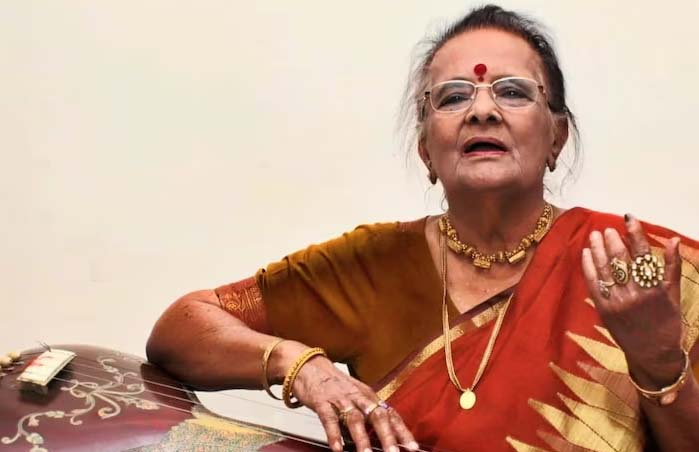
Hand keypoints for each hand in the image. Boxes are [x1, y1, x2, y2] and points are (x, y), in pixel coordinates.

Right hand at [277, 342, 416, 451]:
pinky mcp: (321, 401)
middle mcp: (357, 396)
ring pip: (354, 418)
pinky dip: (334, 434)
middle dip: (387, 436)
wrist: (309, 365)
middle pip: (376, 415)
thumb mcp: (355, 397)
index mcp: (369, 396)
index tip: (413, 447)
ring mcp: (340, 398)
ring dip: (361, 438)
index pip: (390, 414)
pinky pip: (329, 419)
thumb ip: (366, 416)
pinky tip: (337, 448)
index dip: (402, 431)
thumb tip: (380, 440)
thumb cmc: (334, 385)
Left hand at [581, 215, 684, 388]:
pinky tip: (585, 253)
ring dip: (598, 249)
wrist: (653, 354)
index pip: (643, 254)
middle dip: (613, 240)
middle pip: (621, 260)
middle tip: (607, 228)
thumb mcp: (674, 295)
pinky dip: (588, 266)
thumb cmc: (667, 323)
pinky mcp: (604, 310)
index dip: (635, 234)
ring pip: (606, 270)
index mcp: (655, 288)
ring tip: (594, 235)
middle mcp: (636, 294)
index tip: (629, 218)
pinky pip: (594, 284)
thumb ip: (672, 266)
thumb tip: (672, 239)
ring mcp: (618, 303)